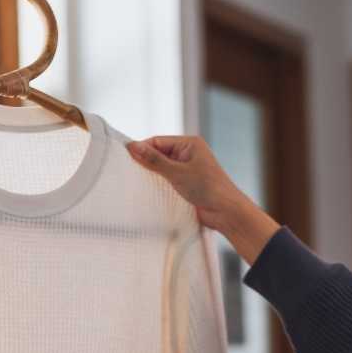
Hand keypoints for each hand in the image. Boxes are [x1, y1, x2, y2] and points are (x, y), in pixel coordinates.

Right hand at [124, 135, 248, 232]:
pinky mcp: (187, 183)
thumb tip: (133, 146)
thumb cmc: (208, 188)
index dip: (142, 148)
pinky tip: (149, 190)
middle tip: (128, 170)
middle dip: (146, 162)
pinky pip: (168, 180)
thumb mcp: (177, 172)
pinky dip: (159, 184)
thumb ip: (154, 160)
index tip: (125, 157)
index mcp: (190, 143)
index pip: (158, 141)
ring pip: (162, 168)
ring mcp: (188, 169)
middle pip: (159, 154)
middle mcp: (189, 153)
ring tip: (137, 181)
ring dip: (152, 174)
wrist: (226, 212)